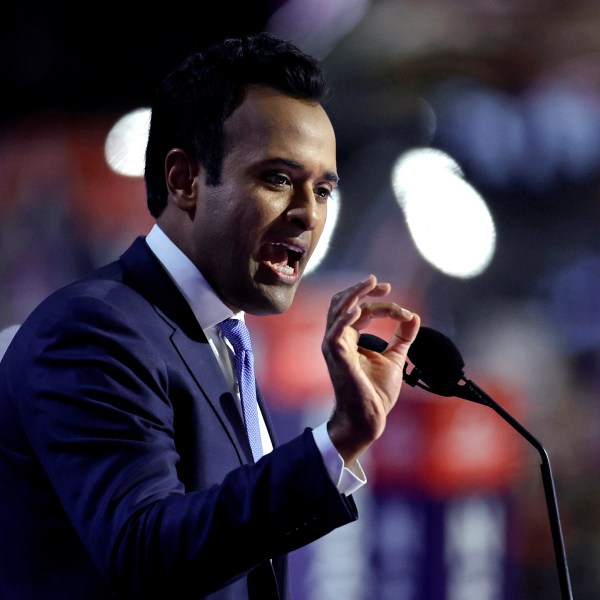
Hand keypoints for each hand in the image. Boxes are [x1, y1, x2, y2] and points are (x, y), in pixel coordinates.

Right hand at [322, 275, 420, 462]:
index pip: (361, 310)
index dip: (382, 305)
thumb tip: (414, 317)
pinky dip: (345, 318)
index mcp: (349, 338)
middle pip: (343, 303)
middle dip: (361, 289)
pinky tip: (359, 310)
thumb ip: (402, 337)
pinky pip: (335, 332)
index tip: (404, 313)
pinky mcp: (336, 357)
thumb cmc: (376, 392)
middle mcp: (338, 338)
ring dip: (354, 294)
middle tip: (383, 285)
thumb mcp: (395, 358)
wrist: (369, 417)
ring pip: (337, 310)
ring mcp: (335, 346)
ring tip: (370, 284)